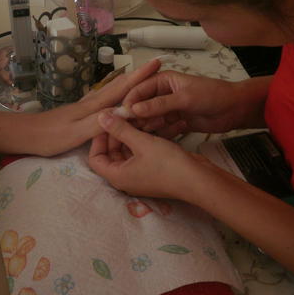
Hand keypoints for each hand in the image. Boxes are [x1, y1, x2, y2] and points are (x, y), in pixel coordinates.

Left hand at [28, 58, 161, 155]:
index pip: (122, 88)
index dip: (140, 76)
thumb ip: (99, 123)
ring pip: (112, 90)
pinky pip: (105, 99)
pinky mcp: (80, 113)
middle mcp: (91, 102)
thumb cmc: (50, 137)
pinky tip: (116, 95)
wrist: (25, 135)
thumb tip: (124, 112)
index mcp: (93, 107)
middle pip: (119, 85)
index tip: (156, 63)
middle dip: (138, 75)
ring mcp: (85, 106)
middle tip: (155, 65)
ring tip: (143, 76)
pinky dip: (117, 93)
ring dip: (128, 82)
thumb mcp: (76, 133)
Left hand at [88, 111, 214, 199]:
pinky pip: (141, 152)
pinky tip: (150, 123)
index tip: (107, 122)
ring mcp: (140, 174)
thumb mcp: (142, 143)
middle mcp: (126, 177)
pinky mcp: (153, 169)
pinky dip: (143, 139)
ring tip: (138, 116)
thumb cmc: (168, 164)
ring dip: (131, 133)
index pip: (95, 158)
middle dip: (116, 133)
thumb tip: (100, 116)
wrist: (198, 179)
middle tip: (123, 115)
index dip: (98, 139)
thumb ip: (120, 129)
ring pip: (127, 150)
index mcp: (117, 176)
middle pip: (111, 153)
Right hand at [121, 71, 259, 136]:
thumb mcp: (184, 98)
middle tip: (128, 131)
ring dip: (146, 128)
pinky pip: (161, 129)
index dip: (130, 103)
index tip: (122, 116)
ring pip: (150, 120)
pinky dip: (158, 135)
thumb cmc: (213, 95)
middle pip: (142, 107)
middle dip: (136, 118)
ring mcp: (169, 110)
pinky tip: (154, 143)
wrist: (234, 109)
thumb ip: (159, 104)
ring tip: (141, 138)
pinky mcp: (175, 123)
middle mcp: (163, 95)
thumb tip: (134, 109)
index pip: (139, 90)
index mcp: (163, 81)